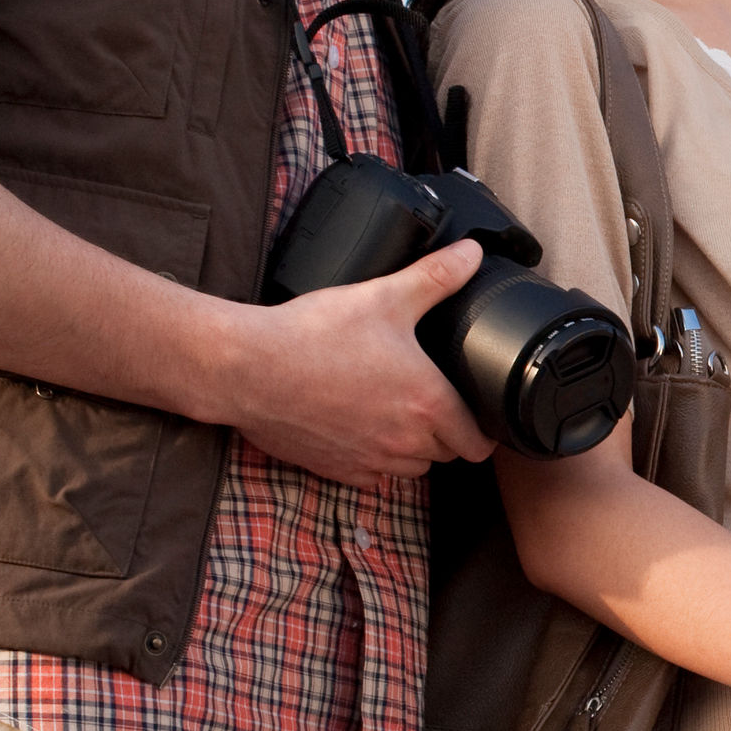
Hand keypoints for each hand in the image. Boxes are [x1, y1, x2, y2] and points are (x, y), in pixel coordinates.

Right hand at [213, 240, 494, 484]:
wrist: (248, 369)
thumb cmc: (315, 335)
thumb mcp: (384, 297)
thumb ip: (436, 276)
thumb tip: (472, 253)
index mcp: (428, 404)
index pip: (478, 443)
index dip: (483, 430)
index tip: (477, 415)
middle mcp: (403, 442)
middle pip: (446, 454)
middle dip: (448, 434)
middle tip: (436, 403)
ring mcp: (368, 460)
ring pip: (410, 468)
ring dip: (412, 449)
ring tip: (400, 414)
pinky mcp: (334, 469)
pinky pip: (371, 477)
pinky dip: (374, 460)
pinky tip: (363, 429)